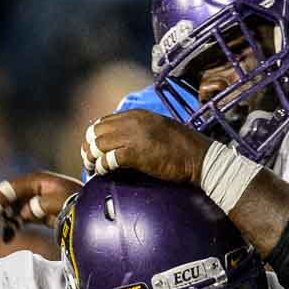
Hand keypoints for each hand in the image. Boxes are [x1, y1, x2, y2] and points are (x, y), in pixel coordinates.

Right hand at [0, 172, 80, 245]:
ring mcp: (35, 200)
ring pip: (8, 211)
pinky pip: (18, 219)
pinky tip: (5, 239)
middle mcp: (33, 188)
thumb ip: (41, 206)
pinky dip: (10, 228)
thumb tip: (24, 214)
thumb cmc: (82, 206)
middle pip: (4, 200)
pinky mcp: (38, 212)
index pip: (9, 190)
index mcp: (37, 181)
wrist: (98, 213)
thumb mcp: (63, 204)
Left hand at [81, 110, 208, 185]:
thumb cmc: (183, 149)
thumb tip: (123, 141)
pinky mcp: (136, 153)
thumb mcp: (159, 130)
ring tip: (93, 169)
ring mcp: (134, 136)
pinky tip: (104, 173)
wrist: (200, 158)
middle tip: (89, 162)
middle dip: (89, 148)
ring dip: (92, 159)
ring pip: (98, 144)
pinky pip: (109, 159)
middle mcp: (133, 121)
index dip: (94, 137)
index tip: (93, 151)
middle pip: (96, 132)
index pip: (104, 122)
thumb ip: (140, 131)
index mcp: (137, 114)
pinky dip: (103, 167)